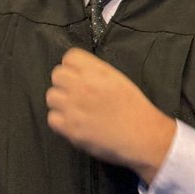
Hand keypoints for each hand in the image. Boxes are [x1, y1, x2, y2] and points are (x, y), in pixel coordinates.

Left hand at [46, 48, 175, 181]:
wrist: (143, 136)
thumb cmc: (135, 109)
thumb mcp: (119, 80)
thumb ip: (97, 73)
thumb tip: (79, 71)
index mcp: (97, 72)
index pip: (70, 57)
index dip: (73, 66)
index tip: (77, 75)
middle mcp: (83, 87)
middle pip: (57, 75)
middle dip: (65, 83)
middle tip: (75, 94)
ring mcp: (74, 108)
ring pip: (51, 96)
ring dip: (61, 102)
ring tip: (74, 109)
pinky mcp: (71, 129)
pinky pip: (52, 118)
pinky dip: (60, 121)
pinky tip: (73, 123)